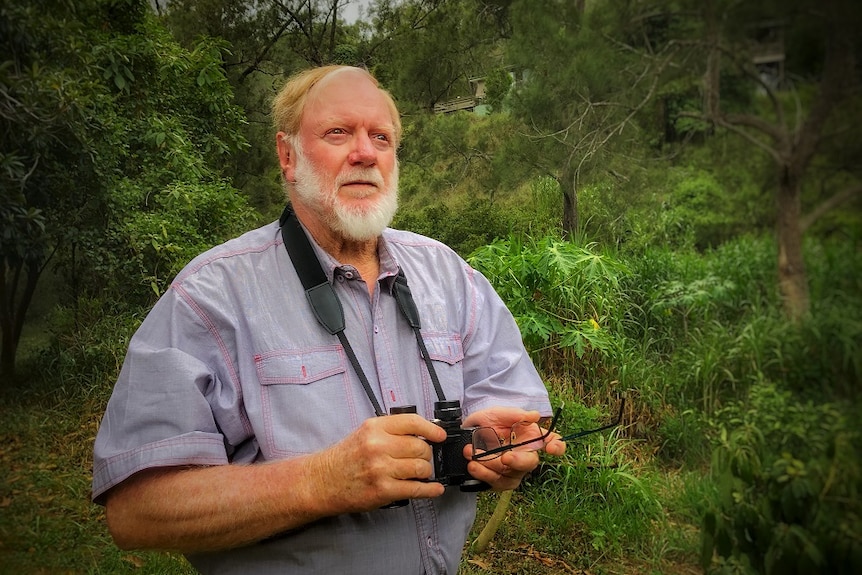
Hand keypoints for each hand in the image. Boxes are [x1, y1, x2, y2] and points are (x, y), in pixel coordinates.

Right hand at [311, 414, 447, 511]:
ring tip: (420, 472)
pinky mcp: (383, 490)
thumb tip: (423, 433)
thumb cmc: (346, 458)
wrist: (323, 481)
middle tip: (422, 458)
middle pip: (420, 447)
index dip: (432, 429)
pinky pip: (416, 489)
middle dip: (426, 454)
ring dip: (426, 471)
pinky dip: (430, 490)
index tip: (440, 435)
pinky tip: (434, 488)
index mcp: (375, 428)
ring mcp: (381, 469)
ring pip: (421, 467)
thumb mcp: (365, 433)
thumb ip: (391, 430)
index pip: (412, 422)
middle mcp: (378, 446)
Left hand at [462, 407, 565, 490]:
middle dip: (518, 461)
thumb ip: (515, 414)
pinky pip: (496, 482)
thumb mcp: (498, 413)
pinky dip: (483, 474)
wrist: (465, 432)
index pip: (553, 442)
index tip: (550, 449)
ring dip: (491, 466)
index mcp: (531, 436)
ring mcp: (513, 470)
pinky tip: (473, 465)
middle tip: (505, 457)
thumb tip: (534, 416)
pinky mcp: (499, 480)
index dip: (557, 447)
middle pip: (530, 463)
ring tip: (473, 454)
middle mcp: (525, 454)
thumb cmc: (488, 421)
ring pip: (511, 475)